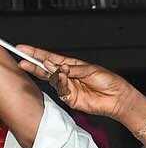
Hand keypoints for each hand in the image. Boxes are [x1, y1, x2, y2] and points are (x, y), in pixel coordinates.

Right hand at [14, 45, 138, 120]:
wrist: (118, 97)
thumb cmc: (109, 82)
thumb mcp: (90, 69)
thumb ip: (72, 68)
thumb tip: (57, 65)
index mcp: (73, 66)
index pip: (52, 58)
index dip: (37, 53)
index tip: (24, 49)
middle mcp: (69, 76)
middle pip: (47, 69)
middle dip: (35, 64)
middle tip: (24, 60)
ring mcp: (68, 87)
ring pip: (52, 79)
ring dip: (52, 73)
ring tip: (58, 69)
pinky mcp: (70, 98)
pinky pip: (60, 89)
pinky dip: (60, 82)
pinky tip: (63, 77)